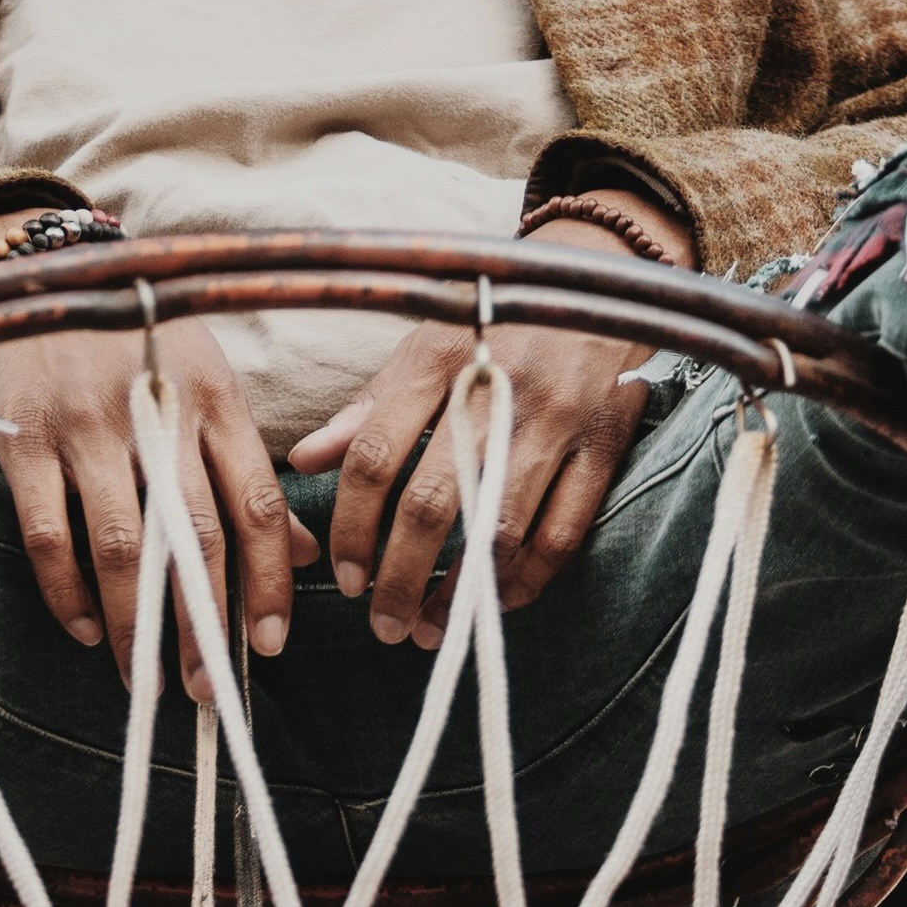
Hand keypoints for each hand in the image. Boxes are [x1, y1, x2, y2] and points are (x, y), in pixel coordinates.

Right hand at [0, 211, 314, 695]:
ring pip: (120, 547)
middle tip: (206, 689)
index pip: (256, 505)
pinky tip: (85, 631)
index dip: (267, 584)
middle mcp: (157, 412)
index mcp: (215, 399)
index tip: (269, 646)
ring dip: (135, 626)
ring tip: (143, 678)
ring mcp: (88, 425)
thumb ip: (249, 466)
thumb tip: (300, 554)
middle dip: (204, 625)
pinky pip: (48, 534)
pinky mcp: (24, 436)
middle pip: (194, 537)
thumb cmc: (141, 339)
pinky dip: (66, 593)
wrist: (46, 273)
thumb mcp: (208, 383)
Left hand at [283, 206, 688, 648]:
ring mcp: (555, 418)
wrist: (594, 278)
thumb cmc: (492, 320)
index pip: (375, 455)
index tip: (344, 577)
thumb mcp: (424, 345)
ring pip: (499, 529)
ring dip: (461, 594)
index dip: (354, 526)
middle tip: (381, 623)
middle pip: (433, 503)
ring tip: (431, 628)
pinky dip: (528, 578)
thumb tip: (302, 462)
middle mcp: (494, 389)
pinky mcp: (604, 440)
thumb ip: (366, 408)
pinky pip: (564, 530)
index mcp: (438, 357)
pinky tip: (497, 602)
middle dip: (399, 577)